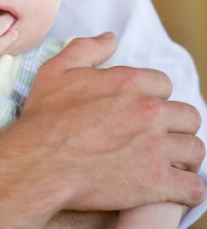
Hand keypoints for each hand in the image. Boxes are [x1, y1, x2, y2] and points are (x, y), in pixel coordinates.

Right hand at [19, 34, 204, 210]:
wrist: (38, 163)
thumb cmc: (45, 118)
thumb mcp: (57, 70)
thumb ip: (88, 48)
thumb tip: (110, 38)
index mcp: (130, 83)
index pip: (164, 84)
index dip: (152, 97)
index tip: (139, 111)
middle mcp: (149, 112)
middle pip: (187, 116)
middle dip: (175, 126)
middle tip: (157, 138)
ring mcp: (156, 148)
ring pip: (195, 150)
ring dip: (184, 157)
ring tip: (168, 164)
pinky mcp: (157, 183)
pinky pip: (193, 188)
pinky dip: (187, 190)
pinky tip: (173, 190)